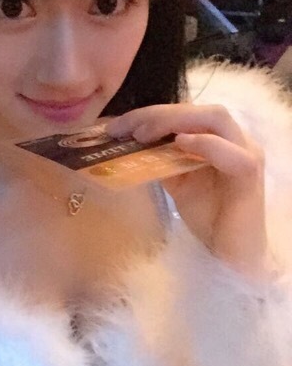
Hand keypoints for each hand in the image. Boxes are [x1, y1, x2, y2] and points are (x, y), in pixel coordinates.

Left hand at [106, 103, 272, 282]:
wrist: (229, 255)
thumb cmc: (208, 218)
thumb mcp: (177, 182)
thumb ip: (162, 158)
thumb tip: (131, 141)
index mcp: (220, 138)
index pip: (186, 113)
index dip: (150, 113)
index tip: (116, 126)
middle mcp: (237, 139)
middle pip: (199, 110)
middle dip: (157, 114)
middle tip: (124, 128)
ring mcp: (247, 153)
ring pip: (215, 119)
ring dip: (175, 121)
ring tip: (143, 134)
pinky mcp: (250, 175)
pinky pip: (231, 152)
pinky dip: (205, 143)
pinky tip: (179, 142)